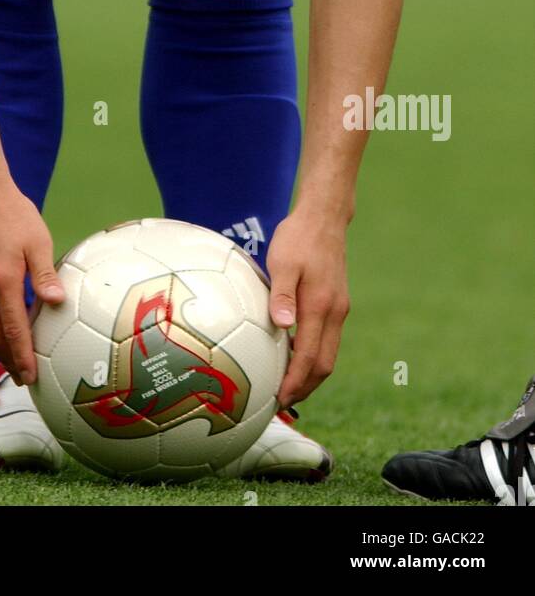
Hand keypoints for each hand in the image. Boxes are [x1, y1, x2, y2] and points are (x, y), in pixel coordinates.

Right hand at [0, 178, 63, 385]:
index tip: (31, 377)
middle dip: (8, 360)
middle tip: (23, 376)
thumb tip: (57, 303)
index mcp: (2, 278)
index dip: (22, 357)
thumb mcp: (37, 240)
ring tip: (10, 361)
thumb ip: (45, 275)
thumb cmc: (14, 215)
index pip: (13, 330)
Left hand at [267, 207, 349, 407]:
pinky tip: (296, 354)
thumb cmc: (298, 238)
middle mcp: (335, 313)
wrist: (324, 217)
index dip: (296, 382)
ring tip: (288, 385)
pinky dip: (314, 355)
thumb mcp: (282, 263)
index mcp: (320, 307)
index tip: (280, 398)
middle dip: (305, 387)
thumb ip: (281, 296)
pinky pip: (328, 338)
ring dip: (311, 374)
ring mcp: (339, 308)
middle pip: (325, 364)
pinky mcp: (337, 302)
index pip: (311, 358)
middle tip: (283, 402)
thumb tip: (282, 327)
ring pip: (329, 353)